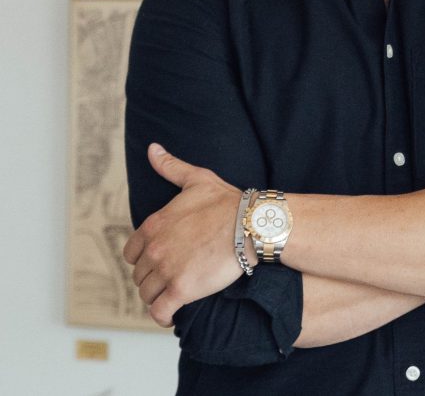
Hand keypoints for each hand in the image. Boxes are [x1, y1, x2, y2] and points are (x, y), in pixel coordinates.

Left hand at [122, 144, 247, 325]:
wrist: (252, 224)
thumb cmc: (228, 201)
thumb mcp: (196, 180)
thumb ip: (171, 167)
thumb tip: (152, 149)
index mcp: (153, 226)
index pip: (132, 253)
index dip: (144, 259)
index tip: (160, 261)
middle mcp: (154, 250)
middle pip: (140, 276)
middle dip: (153, 279)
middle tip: (172, 278)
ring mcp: (167, 271)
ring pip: (147, 294)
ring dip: (158, 297)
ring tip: (174, 296)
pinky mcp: (182, 290)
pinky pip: (160, 311)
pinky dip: (163, 316)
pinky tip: (172, 314)